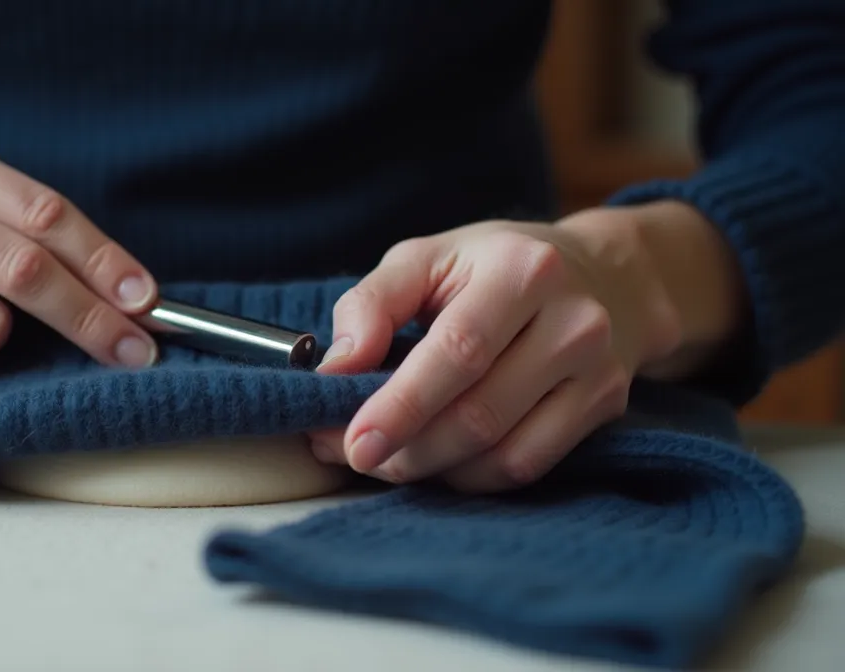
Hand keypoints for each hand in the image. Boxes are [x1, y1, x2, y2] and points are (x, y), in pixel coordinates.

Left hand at [307, 204, 744, 492]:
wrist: (605, 274)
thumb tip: (337, 369)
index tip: (353, 442)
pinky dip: (470, 477)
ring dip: (432, 469)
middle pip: (479, 413)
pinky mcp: (605, 406)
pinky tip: (437, 462)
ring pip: (504, 452)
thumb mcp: (425, 259)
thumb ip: (371, 305)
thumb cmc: (491, 267)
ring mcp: (596, 369)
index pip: (459, 352)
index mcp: (521, 270)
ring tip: (387, 458)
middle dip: (406, 448)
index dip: (402, 405)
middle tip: (353, 455)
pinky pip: (527, 466)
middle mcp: (572, 321)